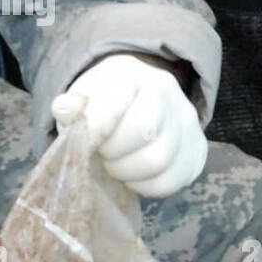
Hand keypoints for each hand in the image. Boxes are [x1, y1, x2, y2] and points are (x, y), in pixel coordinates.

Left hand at [51, 53, 206, 198]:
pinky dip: (146, 186)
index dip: (97, 128)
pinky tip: (134, 176)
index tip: (86, 140)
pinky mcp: (197, 150)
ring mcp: (187, 122)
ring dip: (127, 172)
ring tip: (115, 165)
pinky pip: (172, 180)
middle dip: (113, 152)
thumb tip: (64, 109)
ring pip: (159, 160)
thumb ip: (71, 105)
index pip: (118, 103)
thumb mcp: (83, 98)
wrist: (138, 104)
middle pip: (144, 131)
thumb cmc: (103, 103)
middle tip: (102, 154)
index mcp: (134, 75)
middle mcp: (168, 92)